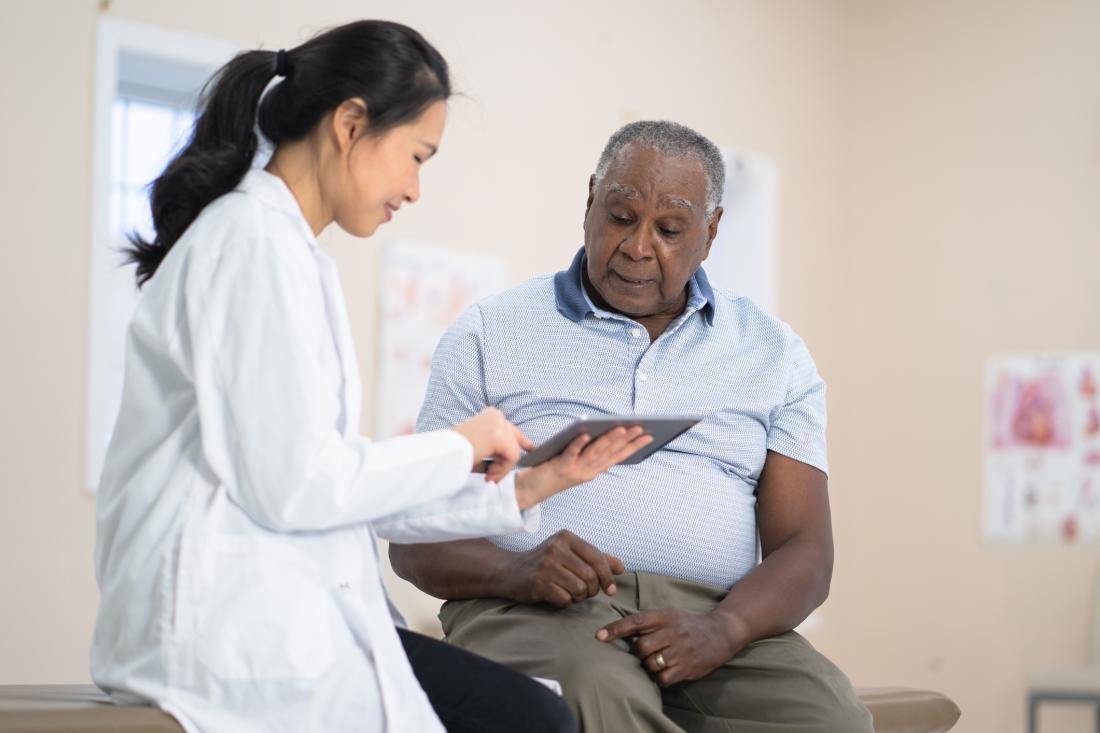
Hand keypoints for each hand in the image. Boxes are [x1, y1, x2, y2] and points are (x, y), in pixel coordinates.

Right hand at [451, 408, 533, 482]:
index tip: (532, 450)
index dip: (523, 441)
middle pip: (516, 440)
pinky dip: (502, 470)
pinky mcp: (500, 436)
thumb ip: (495, 449)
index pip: (512, 429)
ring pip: (514, 451)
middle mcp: (497, 415)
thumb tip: (508, 462)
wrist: (444, 453)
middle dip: (510, 460)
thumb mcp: (479, 447)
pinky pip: (512, 458)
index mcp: (490, 415)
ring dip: (502, 468)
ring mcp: (499, 424)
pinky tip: (489, 474)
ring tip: (487, 475)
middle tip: (496, 475)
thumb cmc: (456, 453)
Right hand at [504, 530, 625, 607]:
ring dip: (579, 597)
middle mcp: (556, 548)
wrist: (510, 571)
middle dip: (593, 590)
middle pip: (590, 576)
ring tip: (571, 594)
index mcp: (566, 537)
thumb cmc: (545, 563)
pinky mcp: (538, 583)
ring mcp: (546, 566)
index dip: (608, 576)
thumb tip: (620, 567)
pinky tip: (558, 597)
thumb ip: (595, 558)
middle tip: (586, 593)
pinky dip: (565, 602)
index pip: (597, 557)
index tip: (610, 589)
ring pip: (580, 589)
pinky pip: (565, 599)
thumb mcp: (569, 553)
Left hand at [514, 426, 650, 509]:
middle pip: (610, 453)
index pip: (618, 457)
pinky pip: (571, 453)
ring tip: (621, 428)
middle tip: (641, 428)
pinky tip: (586, 434)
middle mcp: (588, 472)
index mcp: (594, 471)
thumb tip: (607, 432)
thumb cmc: (553, 472)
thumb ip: (590, 452)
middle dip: (627, 440)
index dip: (634, 447)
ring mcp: (575, 470)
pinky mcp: (560, 467)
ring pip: (595, 453)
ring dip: (609, 440)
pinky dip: (579, 444)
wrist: (530, 491)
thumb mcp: (576, 463)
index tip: (649, 436)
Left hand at [595, 608, 744, 685]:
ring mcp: (680, 650)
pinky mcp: (687, 667)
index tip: (599, 636)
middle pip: (641, 647)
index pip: (635, 621)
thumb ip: (648, 621)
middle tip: (644, 652)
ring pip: (650, 663)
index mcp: (665, 616)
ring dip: (648, 665)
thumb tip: (618, 629)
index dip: (615, 629)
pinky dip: (658, 677)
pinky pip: (662, 678)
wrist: (720, 633)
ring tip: (658, 660)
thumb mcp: (669, 615)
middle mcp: (672, 632)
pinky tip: (664, 671)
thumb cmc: (687, 625)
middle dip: (637, 653)